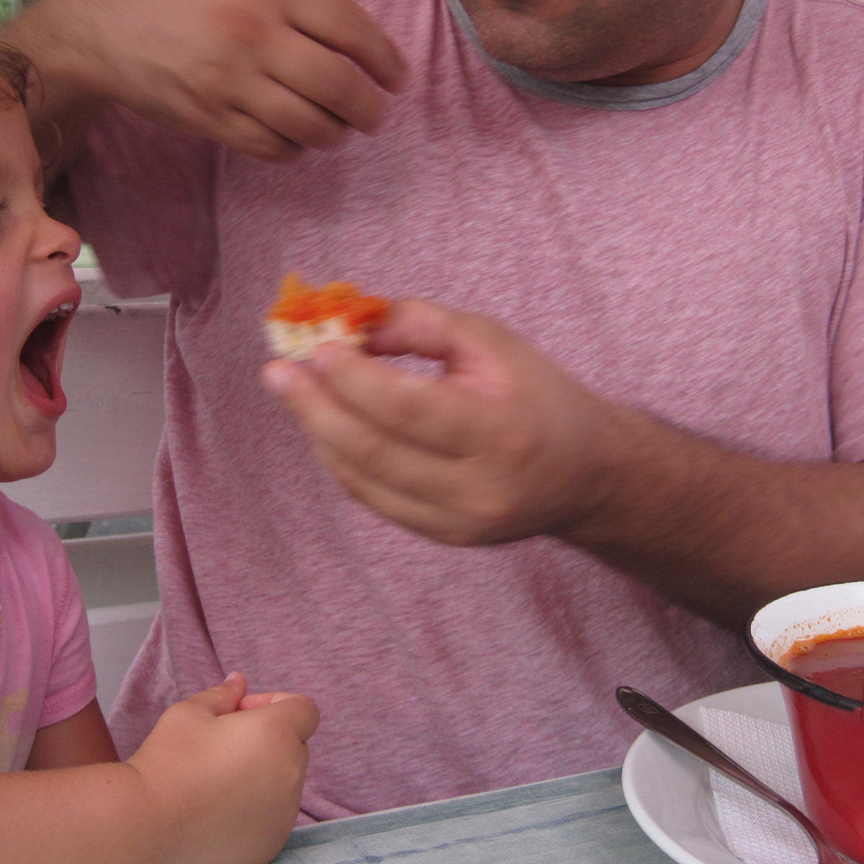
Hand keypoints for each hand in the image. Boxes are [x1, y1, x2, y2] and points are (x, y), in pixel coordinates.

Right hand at [4, 0, 403, 163]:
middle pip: (338, 84)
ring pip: (310, 124)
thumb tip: (358, 43)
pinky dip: (295, 148)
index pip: (350, 27)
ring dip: (335, 133)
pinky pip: (272, 146)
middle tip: (374, 114)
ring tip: (338, 129)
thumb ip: (294, 2)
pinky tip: (296, 138)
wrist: (104, 23)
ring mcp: (230, 81)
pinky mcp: (210, 118)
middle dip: (369, 108)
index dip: (384, 58)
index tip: (397, 77)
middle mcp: (253, 34)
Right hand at [127, 672, 319, 863]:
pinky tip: (220, 807)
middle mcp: (290, 774)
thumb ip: (224, 694)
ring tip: (218, 779)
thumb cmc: (168, 761)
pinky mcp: (272, 842)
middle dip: (269, 738)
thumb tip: (239, 682)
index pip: (305, 710)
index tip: (241, 713)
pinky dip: (257, 808)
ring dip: (264, 774)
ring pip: (286, 782)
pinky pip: (275, 815)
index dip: (275, 704)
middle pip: (295, 746)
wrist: (146, 825)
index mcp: (276, 734)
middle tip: (224, 744)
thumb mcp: (191, 712)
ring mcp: (284, 814)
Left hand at [261, 299, 627, 546]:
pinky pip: (373, 497)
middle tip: (277, 371)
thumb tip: (351, 328)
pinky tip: (325, 424)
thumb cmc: (537, 394)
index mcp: (500, 431)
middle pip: (373, 451)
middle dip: (315, 407)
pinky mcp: (443, 537)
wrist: (587, 474)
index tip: (317, 347)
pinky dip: (341, 458)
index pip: (407, 409)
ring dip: (319, 432)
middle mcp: (478, 488)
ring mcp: (458, 523)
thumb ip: (422, 325)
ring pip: (363, 480)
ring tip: (293, 390)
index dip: (353, 379)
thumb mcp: (493, 342)